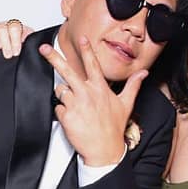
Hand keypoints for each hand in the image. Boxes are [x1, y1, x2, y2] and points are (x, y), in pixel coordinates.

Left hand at [40, 36, 147, 165]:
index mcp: (100, 88)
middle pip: (67, 71)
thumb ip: (133, 85)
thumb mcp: (126, 104)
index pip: (92, 64)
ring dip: (65, 96)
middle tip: (43, 49)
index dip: (87, 50)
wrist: (104, 150)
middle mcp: (87, 93)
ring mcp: (75, 104)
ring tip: (76, 106)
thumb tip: (143, 73)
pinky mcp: (66, 116)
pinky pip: (58, 108)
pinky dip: (63, 112)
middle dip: (54, 58)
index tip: (81, 38)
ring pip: (61, 90)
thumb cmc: (114, 127)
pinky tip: (73, 118)